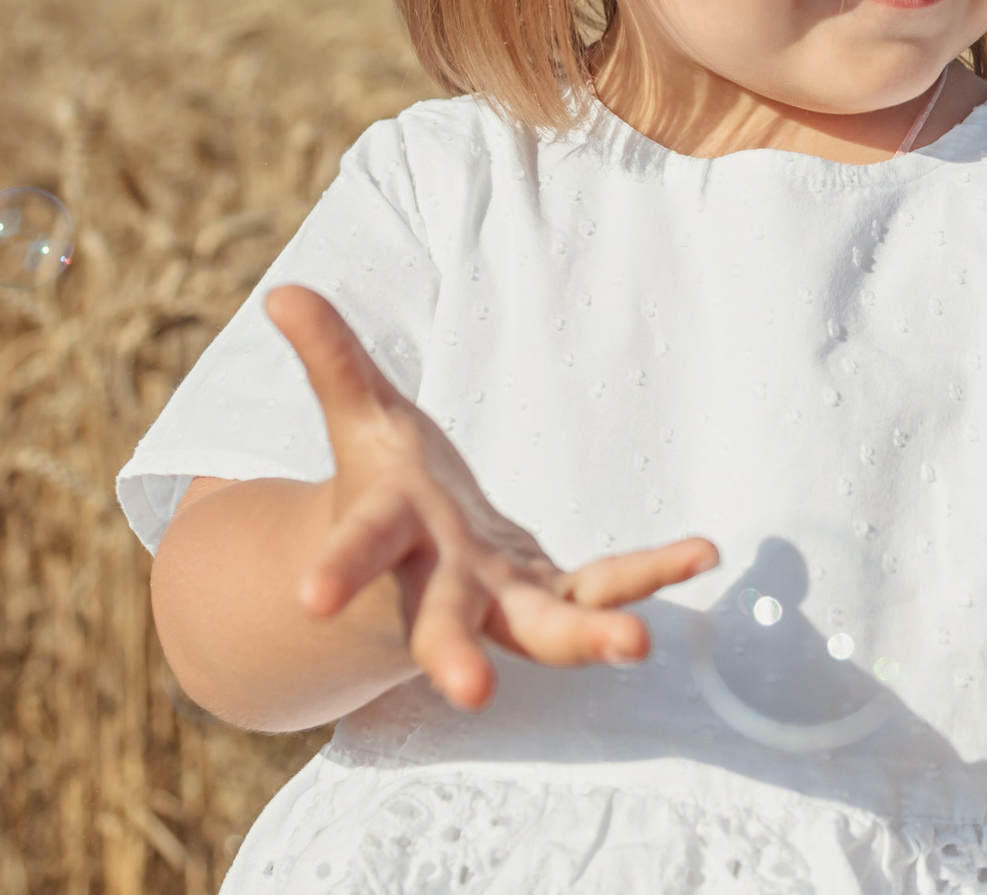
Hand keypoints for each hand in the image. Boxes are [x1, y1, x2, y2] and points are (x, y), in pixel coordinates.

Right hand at [268, 284, 719, 709]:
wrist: (412, 567)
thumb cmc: (384, 482)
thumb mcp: (360, 415)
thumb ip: (332, 359)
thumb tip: (282, 294)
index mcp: (389, 533)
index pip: (359, 545)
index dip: (338, 568)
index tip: (310, 599)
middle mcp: (442, 581)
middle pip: (442, 624)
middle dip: (453, 657)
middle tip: (473, 692)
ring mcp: (500, 600)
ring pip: (543, 631)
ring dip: (589, 637)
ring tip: (638, 645)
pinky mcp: (551, 599)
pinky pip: (605, 589)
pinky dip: (651, 574)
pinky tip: (704, 551)